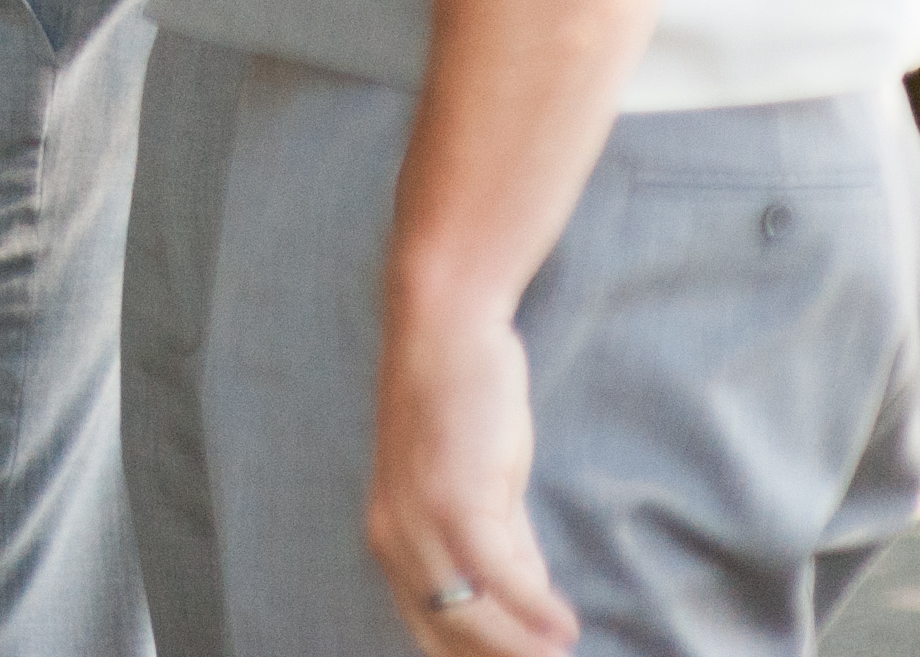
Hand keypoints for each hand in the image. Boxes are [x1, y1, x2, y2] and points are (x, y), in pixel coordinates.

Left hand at [368, 304, 574, 655]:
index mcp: (390, 542)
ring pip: (475, 618)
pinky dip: (537, 610)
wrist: (445, 333)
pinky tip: (566, 626)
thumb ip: (499, 549)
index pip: (429, 631)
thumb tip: (531, 613)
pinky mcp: (455, 499)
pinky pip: (501, 578)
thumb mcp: (477, 493)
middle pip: (449, 636)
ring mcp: (419, 521)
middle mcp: (392, 539)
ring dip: (525, 649)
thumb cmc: (462, 408)